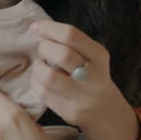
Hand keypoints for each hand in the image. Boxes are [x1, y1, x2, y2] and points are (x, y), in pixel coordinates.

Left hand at [29, 21, 138, 139]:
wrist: (105, 112)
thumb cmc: (92, 77)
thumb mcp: (91, 57)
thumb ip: (71, 43)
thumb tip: (38, 27)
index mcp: (99, 56)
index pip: (72, 35)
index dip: (49, 28)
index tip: (35, 26)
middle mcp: (94, 77)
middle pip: (62, 55)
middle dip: (44, 48)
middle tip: (42, 49)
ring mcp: (83, 97)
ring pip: (49, 77)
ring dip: (37, 68)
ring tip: (39, 66)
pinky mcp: (71, 113)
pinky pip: (44, 94)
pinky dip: (36, 84)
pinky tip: (39, 81)